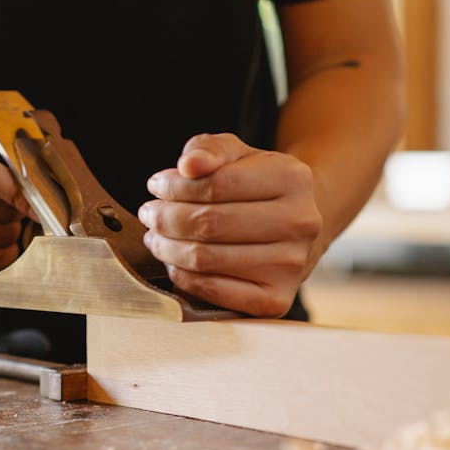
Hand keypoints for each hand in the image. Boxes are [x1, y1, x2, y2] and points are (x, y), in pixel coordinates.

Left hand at [137, 133, 322, 315]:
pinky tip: (175, 262)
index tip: (156, 186)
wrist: (293, 230)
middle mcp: (300, 223)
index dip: (176, 186)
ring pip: (205, 258)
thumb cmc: (256, 188)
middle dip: (166, 218)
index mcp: (292, 178)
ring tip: (157, 237)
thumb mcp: (237, 156)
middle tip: (150, 215)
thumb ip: (210, 149)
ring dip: (167, 248)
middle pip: (209, 223)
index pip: (217, 184)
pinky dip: (183, 276)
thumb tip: (190, 165)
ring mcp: (291, 265)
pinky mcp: (276, 300)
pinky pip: (213, 291)